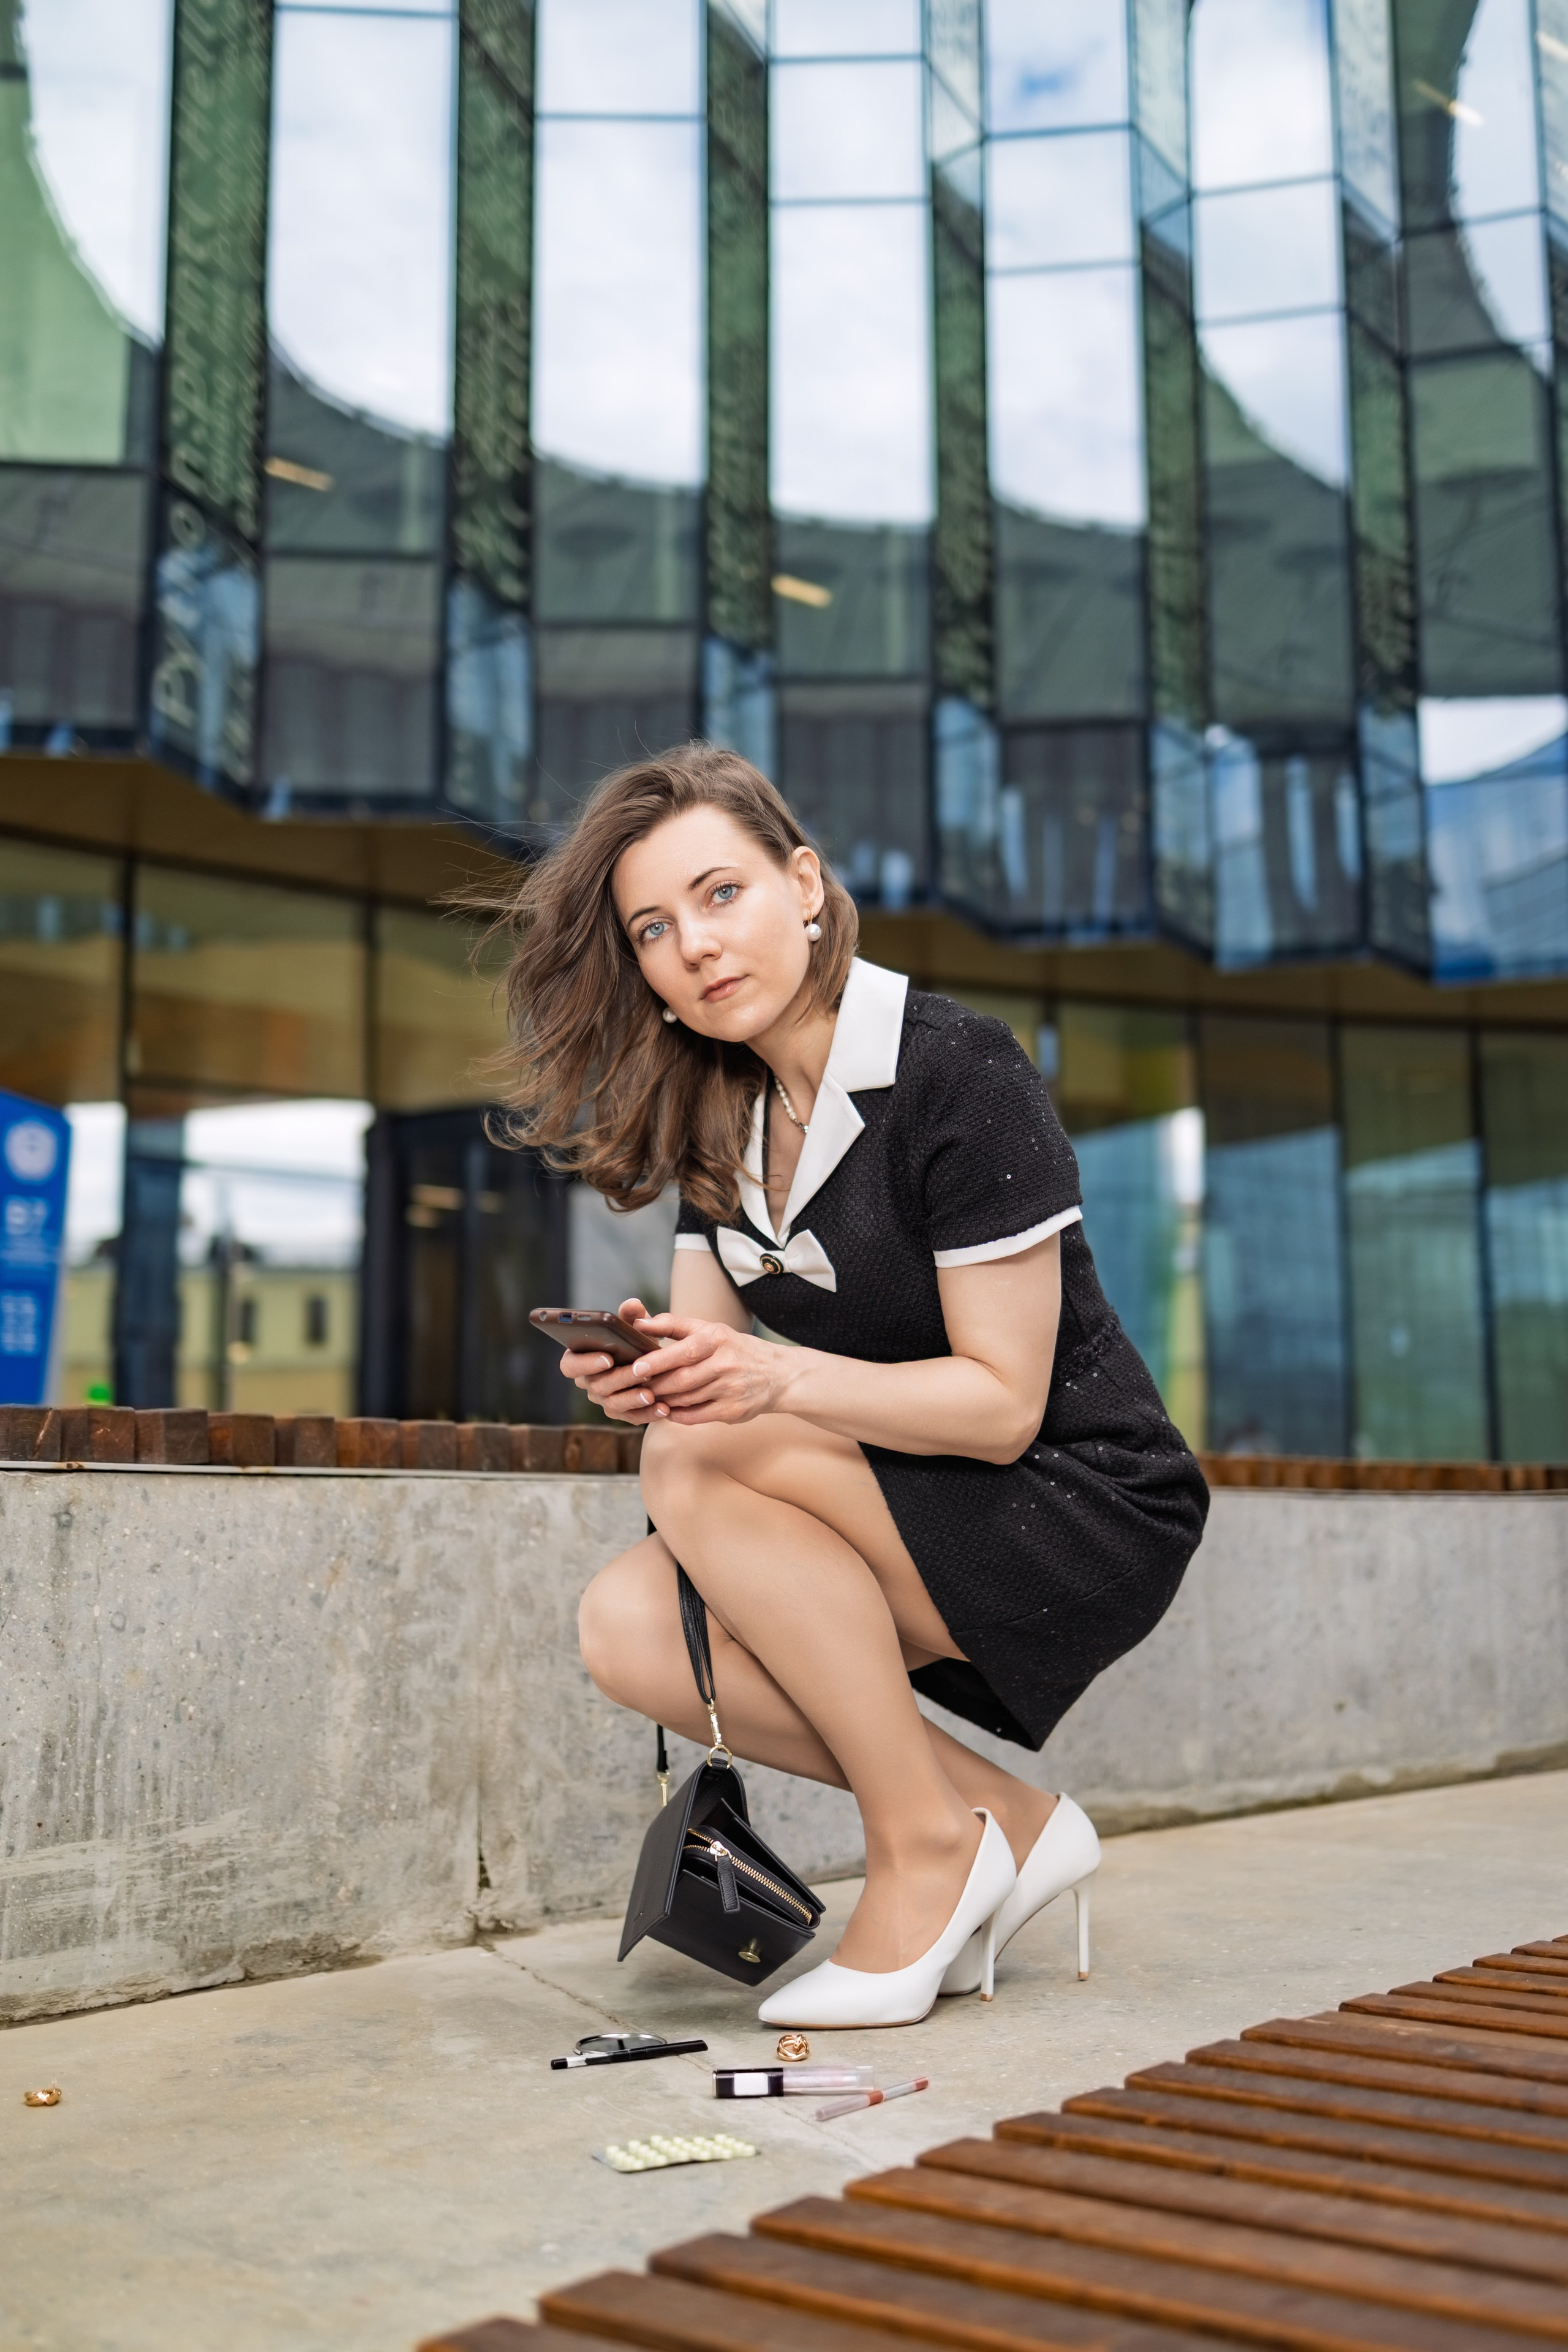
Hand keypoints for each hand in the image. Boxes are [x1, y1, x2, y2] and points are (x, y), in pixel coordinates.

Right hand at [558, 1297, 670, 1424]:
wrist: (654, 1360)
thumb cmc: (635, 1339)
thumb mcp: (634, 1325)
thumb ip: (631, 1315)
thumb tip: (633, 1305)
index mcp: (580, 1358)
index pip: (569, 1365)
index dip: (585, 1363)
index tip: (607, 1358)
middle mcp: (588, 1382)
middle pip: (596, 1385)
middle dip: (620, 1378)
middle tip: (641, 1372)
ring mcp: (603, 1400)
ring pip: (612, 1404)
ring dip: (632, 1399)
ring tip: (651, 1394)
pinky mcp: (621, 1413)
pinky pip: (631, 1417)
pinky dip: (647, 1414)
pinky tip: (663, 1408)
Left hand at [560, 1297, 786, 1425]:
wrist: (779, 1374)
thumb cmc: (735, 1349)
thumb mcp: (710, 1329)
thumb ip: (673, 1325)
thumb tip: (638, 1322)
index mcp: (718, 1339)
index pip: (682, 1351)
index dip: (656, 1361)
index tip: (634, 1368)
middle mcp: (725, 1364)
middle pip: (681, 1379)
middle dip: (655, 1385)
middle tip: (634, 1387)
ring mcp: (730, 1389)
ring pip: (685, 1399)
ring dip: (663, 1400)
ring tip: (647, 1397)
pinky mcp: (732, 1411)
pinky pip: (696, 1416)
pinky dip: (677, 1415)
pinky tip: (666, 1410)